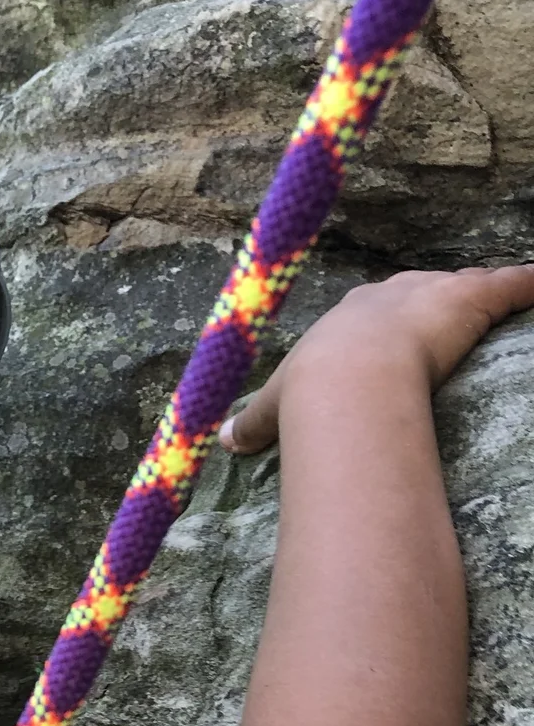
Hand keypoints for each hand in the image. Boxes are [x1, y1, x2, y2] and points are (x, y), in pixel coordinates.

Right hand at [221, 264, 533, 455]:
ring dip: (481, 292)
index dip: (383, 319)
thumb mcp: (275, 408)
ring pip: (465, 285)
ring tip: (498, 297)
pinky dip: (529, 285)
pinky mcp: (472, 300)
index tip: (389, 332)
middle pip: (420, 288)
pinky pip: (511, 286)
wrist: (350, 381)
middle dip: (430, 300)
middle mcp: (391, 293)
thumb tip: (223, 440)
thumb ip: (254, 422)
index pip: (373, 307)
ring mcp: (434, 293)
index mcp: (349, 315)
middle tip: (442, 316)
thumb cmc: (312, 395)